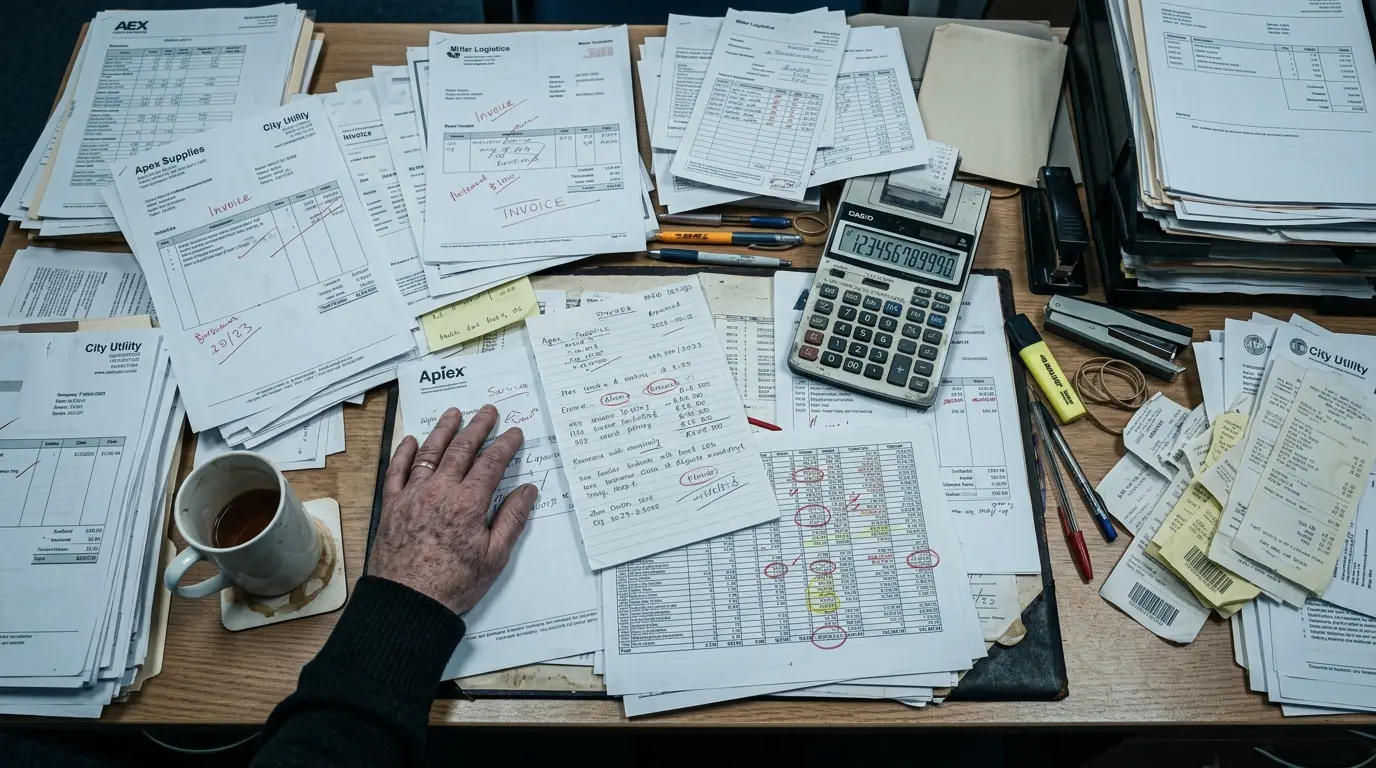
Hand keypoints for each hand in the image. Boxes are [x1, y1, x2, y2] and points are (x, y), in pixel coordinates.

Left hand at [368, 405, 536, 614]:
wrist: (407, 602)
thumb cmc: (454, 583)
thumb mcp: (494, 556)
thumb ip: (511, 519)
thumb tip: (527, 490)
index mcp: (468, 503)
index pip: (491, 463)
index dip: (505, 445)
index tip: (515, 432)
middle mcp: (440, 491)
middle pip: (462, 449)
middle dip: (478, 427)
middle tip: (488, 411)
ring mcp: (413, 495)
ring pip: (430, 452)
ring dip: (444, 430)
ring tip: (454, 413)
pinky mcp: (393, 505)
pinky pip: (397, 470)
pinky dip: (405, 453)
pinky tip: (413, 440)